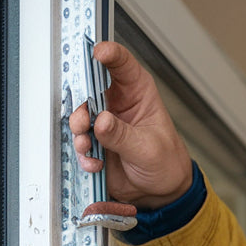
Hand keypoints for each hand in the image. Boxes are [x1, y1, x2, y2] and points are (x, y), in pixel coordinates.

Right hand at [69, 41, 193, 208]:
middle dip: (82, 105)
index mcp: (137, 92)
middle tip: (84, 122)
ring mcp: (104, 124)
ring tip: (87, 147)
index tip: (97, 53)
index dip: (108, 54)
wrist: (160, 192)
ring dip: (79, 132)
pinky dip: (84, 154)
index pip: (121, 63)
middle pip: (90, 89)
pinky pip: (80, 143)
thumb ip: (123, 135)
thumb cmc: (166, 162)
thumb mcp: (148, 148)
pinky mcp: (96, 144)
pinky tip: (96, 164)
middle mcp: (117, 103)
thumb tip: (101, 121)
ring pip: (80, 117)